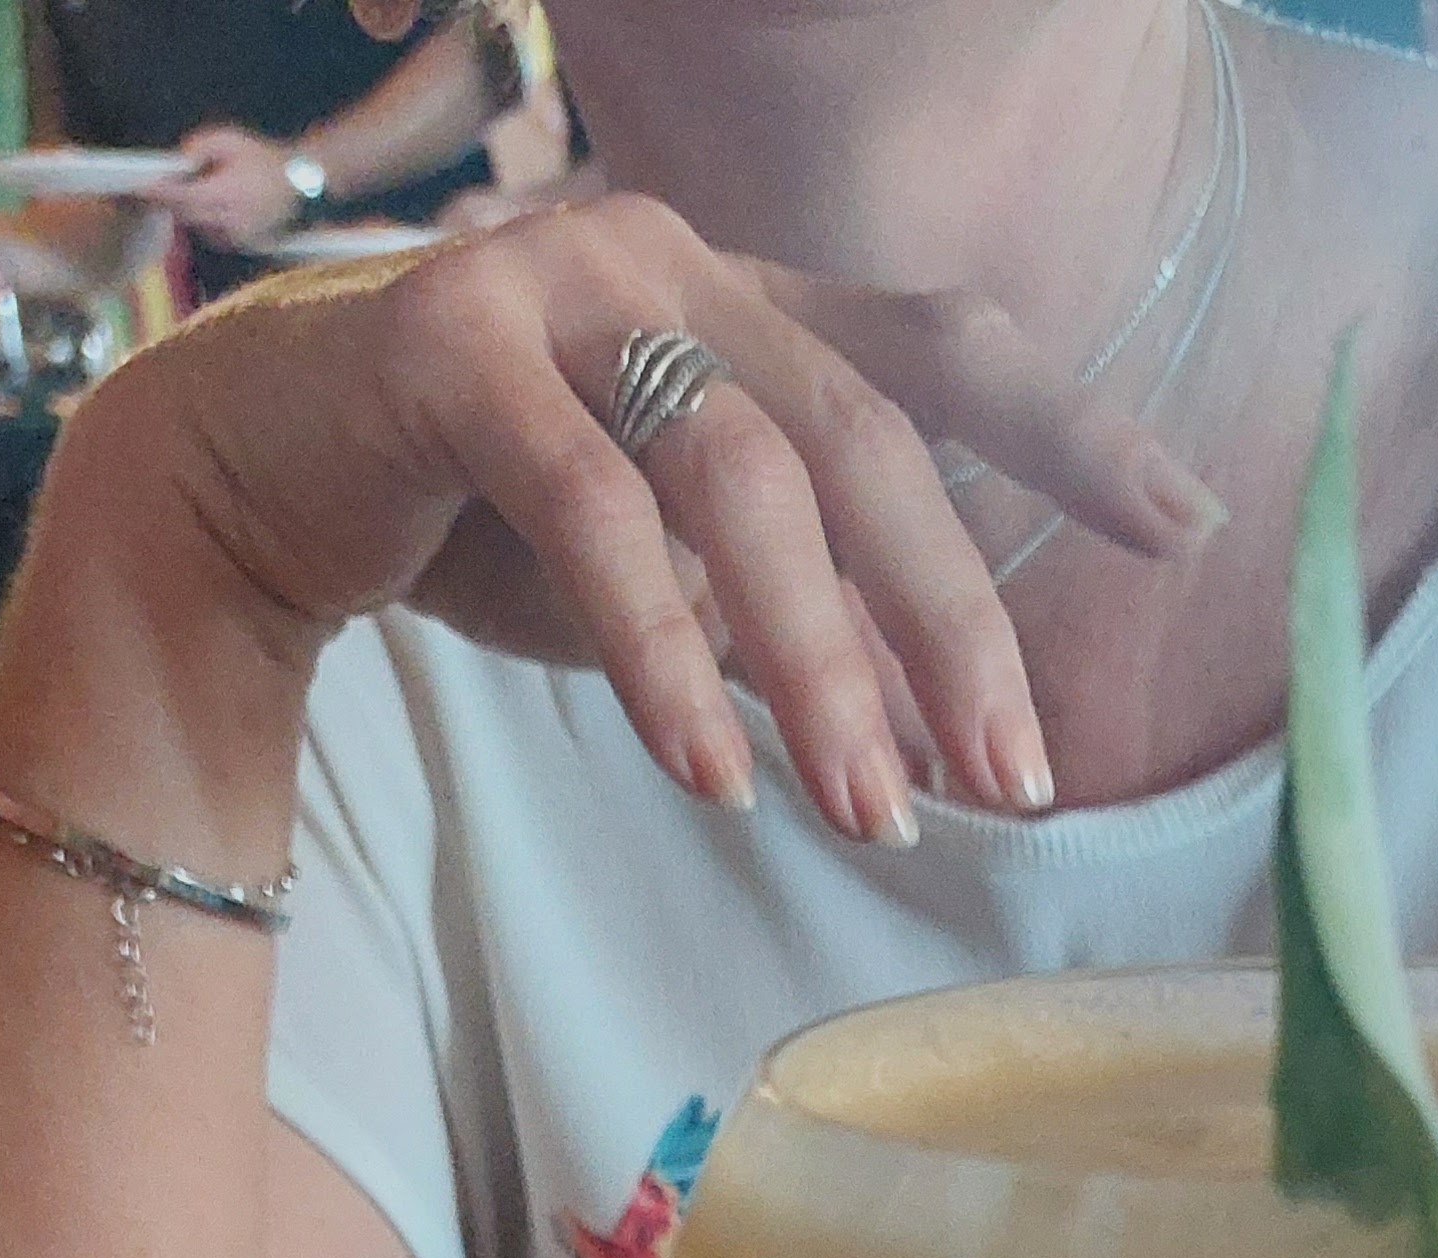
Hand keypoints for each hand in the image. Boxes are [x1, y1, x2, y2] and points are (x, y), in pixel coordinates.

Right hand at [75, 193, 1224, 838]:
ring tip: (870, 813)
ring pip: (742, 478)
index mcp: (749, 305)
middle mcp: (676, 264)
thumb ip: (799, 617)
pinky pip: (591, 511)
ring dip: (820, 665)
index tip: (1187, 527)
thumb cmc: (483, 531)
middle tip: (1014, 780)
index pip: (943, 351)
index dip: (1071, 432)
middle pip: (865, 441)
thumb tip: (944, 750)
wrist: (249, 488)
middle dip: (951, 625)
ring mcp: (560, 283)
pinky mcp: (449, 345)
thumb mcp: (681, 577)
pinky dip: (664, 650)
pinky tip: (712, 767)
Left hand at [165, 122, 307, 249]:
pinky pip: (215, 235)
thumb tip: (180, 159)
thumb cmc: (263, 157)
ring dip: (190, 211)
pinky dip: (208, 222)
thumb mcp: (229, 139)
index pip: (182, 197)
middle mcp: (230, 220)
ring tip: (190, 193)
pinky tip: (213, 206)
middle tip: (152, 190)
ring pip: (199, 227)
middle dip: (170, 202)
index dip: (158, 194)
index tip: (138, 189)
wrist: (299, 183)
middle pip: (186, 215)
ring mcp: (239, 236)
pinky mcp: (245, 244)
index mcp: (225, 194)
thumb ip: (200, 145)